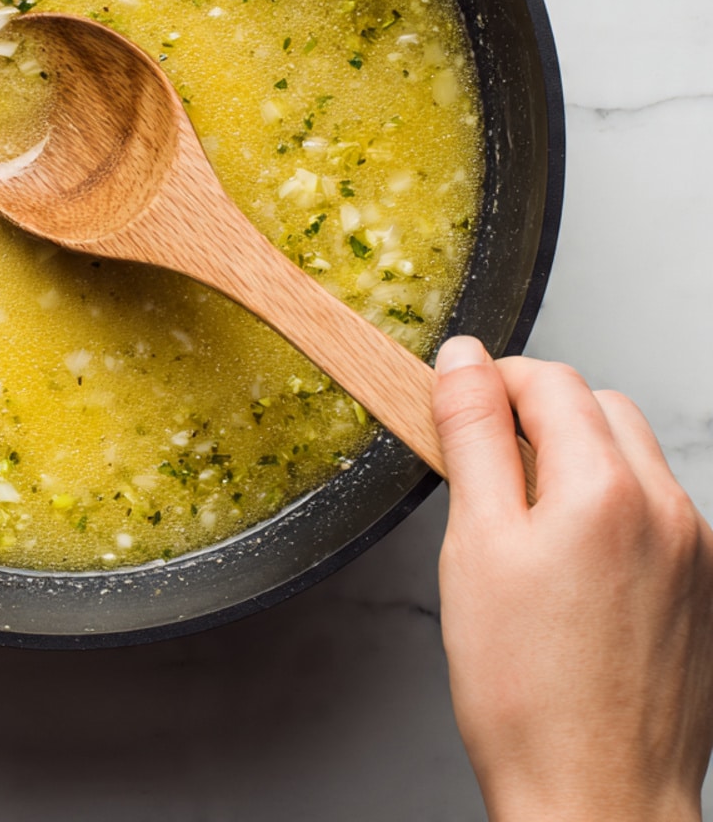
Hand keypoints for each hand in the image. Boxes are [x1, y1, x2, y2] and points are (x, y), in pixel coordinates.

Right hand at [432, 336, 712, 821]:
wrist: (597, 798)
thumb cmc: (528, 691)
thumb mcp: (476, 543)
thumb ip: (473, 435)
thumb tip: (464, 361)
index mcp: (608, 488)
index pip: (548, 379)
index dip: (490, 380)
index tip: (453, 401)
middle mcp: (668, 509)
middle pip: (596, 405)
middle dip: (535, 411)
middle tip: (480, 459)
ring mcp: (695, 550)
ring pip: (629, 453)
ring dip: (573, 455)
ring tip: (520, 519)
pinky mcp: (701, 586)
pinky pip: (652, 507)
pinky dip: (606, 503)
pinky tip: (565, 561)